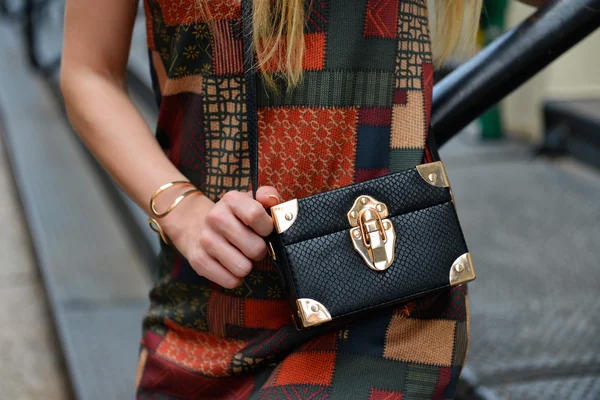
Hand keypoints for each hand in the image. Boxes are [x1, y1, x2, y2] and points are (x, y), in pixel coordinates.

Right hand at [161, 187, 280, 288]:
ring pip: (243, 268)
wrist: (195, 224)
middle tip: (253, 246)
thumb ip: (267, 196)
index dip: (267, 227)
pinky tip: (231, 266)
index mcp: (231, 200)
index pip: (255, 214)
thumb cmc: (234, 216)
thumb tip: (272, 200)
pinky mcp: (198, 260)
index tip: (265, 230)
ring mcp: (205, 240)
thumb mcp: (250, 200)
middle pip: (255, 248)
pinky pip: (230, 281)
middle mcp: (215, 217)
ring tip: (241, 255)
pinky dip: (235, 278)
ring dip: (248, 265)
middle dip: (260, 251)